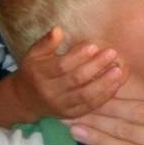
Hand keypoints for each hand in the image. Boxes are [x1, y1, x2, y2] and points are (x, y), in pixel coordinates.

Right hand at [10, 26, 124, 120]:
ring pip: (84, 95)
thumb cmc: (34, 72)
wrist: (25, 101)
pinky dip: (104, 96)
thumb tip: (58, 30)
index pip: (61, 66)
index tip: (94, 46)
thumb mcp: (34, 55)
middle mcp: (50, 92)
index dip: (78, 56)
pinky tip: (116, 85)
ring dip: (103, 83)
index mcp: (40, 74)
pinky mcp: (70, 114)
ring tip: (118, 70)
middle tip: (112, 53)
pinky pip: (89, 106)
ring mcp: (61, 105)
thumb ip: (46, 42)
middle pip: (75, 80)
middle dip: (95, 66)